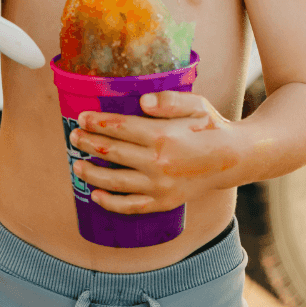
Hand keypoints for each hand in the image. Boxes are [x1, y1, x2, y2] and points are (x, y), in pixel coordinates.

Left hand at [69, 91, 240, 214]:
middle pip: (113, 152)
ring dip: (92, 173)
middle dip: (89, 143)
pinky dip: (110, 203)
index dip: (97, 122)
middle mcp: (157, 163)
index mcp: (162, 136)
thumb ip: (168, 100)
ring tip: (76, 165)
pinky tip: (96, 195)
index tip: (81, 117)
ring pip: (116, 181)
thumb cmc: (210, 126)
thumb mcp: (195, 103)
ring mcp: (159, 186)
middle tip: (74, 137)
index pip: (120, 127)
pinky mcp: (163, 202)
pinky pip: (131, 206)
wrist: (232, 158)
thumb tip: (141, 100)